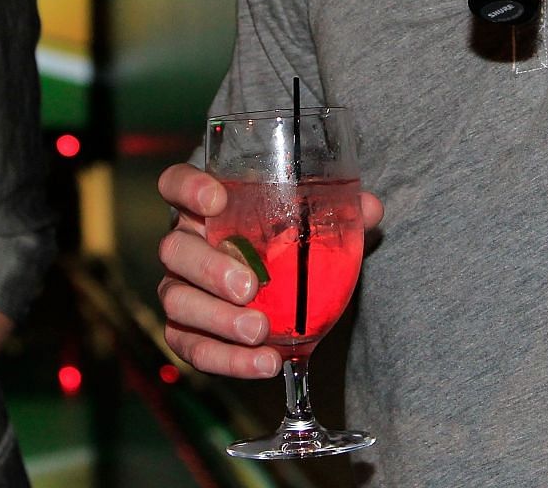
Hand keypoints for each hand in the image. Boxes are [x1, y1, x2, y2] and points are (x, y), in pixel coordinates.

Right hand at [156, 162, 383, 378]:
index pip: (175, 184)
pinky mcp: (187, 332)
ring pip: (178, 302)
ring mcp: (181, 290)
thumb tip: (371, 209)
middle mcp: (185, 245)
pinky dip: (228, 360)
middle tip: (249, 287)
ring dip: (218, 320)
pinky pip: (194, 348)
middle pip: (175, 250)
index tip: (216, 199)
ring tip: (260, 331)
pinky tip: (264, 363)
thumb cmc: (282, 243)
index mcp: (205, 209)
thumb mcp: (308, 224)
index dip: (187, 188)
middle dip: (210, 269)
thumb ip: (339, 213)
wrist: (276, 288)